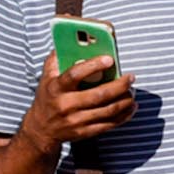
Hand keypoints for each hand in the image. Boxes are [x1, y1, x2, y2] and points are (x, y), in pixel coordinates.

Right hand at [21, 51, 135, 151]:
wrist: (41, 128)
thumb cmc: (48, 97)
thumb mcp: (46, 77)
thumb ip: (57, 59)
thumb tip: (71, 41)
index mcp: (56, 88)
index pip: (74, 74)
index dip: (93, 66)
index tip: (110, 59)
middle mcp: (66, 105)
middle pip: (99, 95)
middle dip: (119, 85)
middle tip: (131, 77)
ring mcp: (76, 120)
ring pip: (108, 110)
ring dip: (125, 100)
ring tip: (132, 91)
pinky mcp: (85, 132)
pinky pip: (110, 124)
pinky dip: (125, 115)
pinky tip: (131, 106)